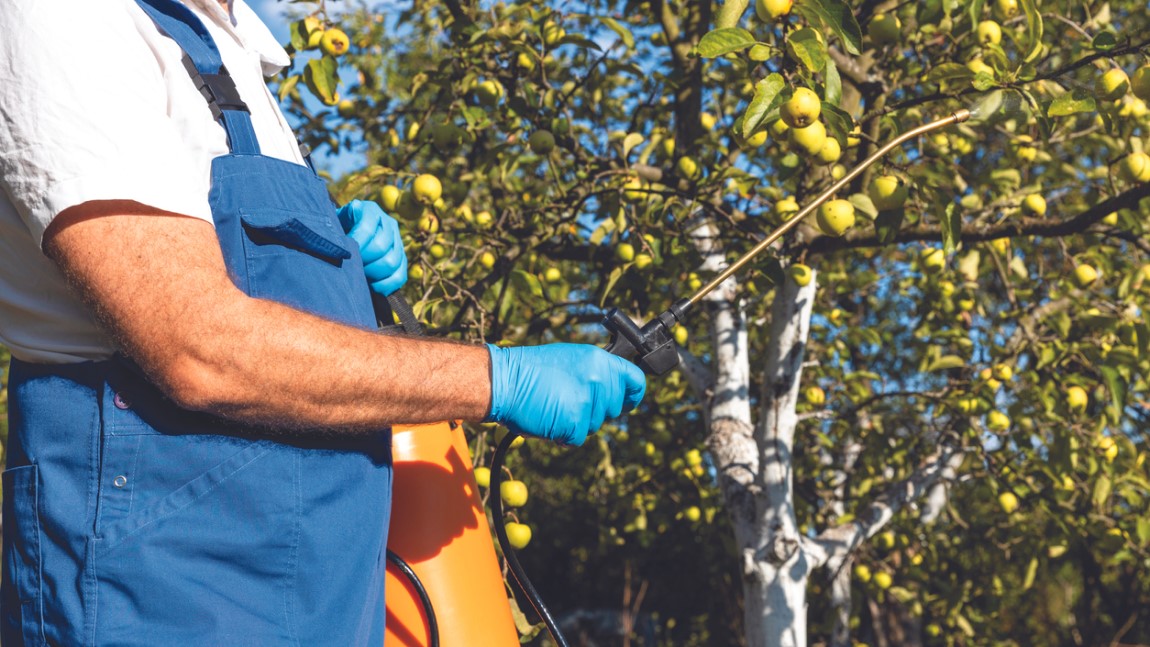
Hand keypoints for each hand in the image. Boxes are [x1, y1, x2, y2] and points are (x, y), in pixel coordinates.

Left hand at [336, 200, 406, 295]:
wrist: (346, 238)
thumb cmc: (336, 231)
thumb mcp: (334, 222)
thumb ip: (341, 220)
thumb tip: (352, 213)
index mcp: (371, 211)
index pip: (367, 229)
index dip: (356, 245)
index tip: (343, 255)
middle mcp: (388, 223)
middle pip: (381, 247)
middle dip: (362, 261)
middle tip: (350, 266)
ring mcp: (397, 241)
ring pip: (391, 262)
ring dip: (373, 273)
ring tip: (359, 274)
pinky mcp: (402, 259)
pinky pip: (399, 276)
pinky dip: (385, 285)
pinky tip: (372, 286)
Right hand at [486, 343, 646, 445]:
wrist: (503, 381)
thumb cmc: (531, 370)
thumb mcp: (571, 359)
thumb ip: (596, 371)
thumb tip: (613, 386)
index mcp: (599, 360)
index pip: (635, 381)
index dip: (633, 395)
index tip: (627, 401)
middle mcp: (598, 380)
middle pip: (614, 408)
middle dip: (596, 410)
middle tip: (570, 400)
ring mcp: (587, 403)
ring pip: (594, 424)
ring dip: (577, 422)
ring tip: (554, 404)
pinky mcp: (574, 424)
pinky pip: (576, 438)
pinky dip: (563, 434)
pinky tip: (548, 418)